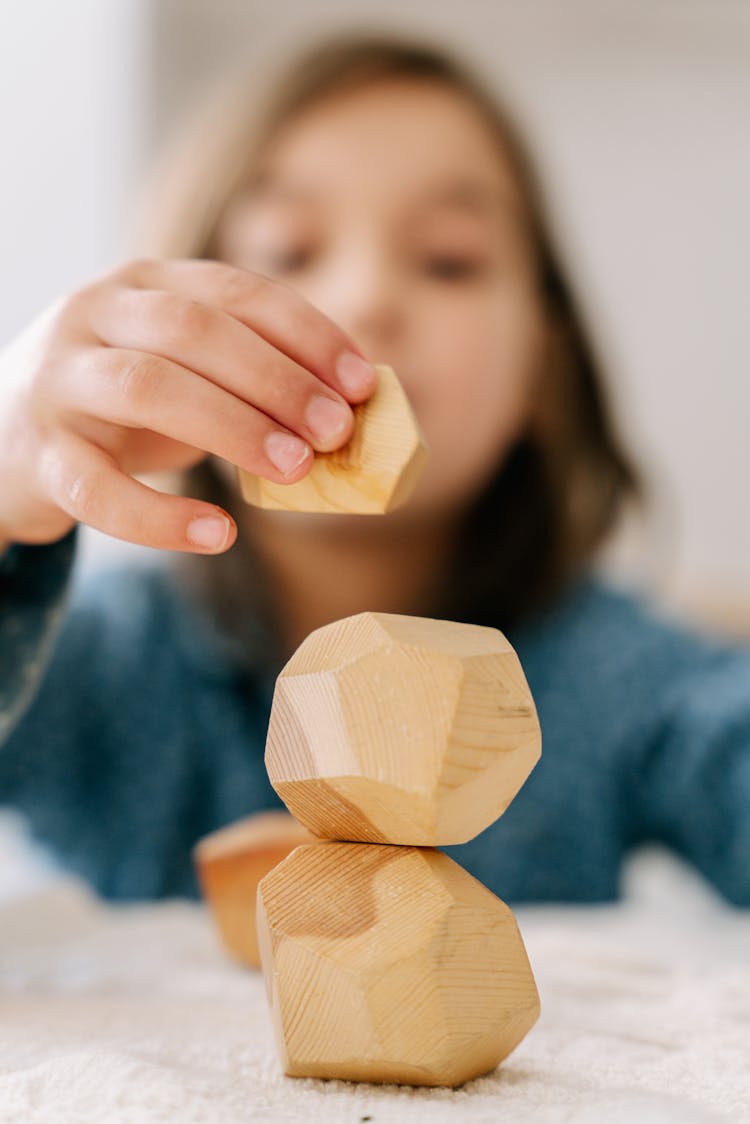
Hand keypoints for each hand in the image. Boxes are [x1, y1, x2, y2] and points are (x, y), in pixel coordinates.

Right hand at [0, 258, 375, 552]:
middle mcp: (94, 314)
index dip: (307, 334)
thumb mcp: (184, 376)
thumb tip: (348, 418)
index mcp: (145, 284)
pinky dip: (162, 517)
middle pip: (194, 329)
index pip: (237, 290)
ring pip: (148, 386)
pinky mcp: (36, 455)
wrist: (4, 445)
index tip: (363, 384)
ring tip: (296, 469)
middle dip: (277, 378)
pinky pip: (98, 488)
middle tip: (337, 431)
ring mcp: (58, 380)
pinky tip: (220, 533)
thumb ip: (249, 383)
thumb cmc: (120, 410)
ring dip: (233, 427)